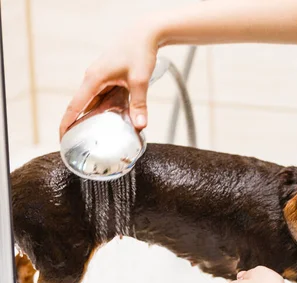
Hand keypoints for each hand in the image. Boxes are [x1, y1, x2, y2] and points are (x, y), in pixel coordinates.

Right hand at [59, 19, 159, 137]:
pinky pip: (105, 98)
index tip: (62, 137)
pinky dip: (108, 110)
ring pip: (96, 103)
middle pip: (83, 106)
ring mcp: (101, 79)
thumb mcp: (140, 80)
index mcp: (94, 79)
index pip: (75, 106)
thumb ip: (139, 104)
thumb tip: (140, 126)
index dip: (67, 123)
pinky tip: (114, 122)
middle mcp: (93, 79)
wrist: (145, 34)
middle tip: (78, 144)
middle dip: (80, 125)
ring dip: (96, 118)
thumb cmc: (139, 52)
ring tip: (94, 138)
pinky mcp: (110, 79)